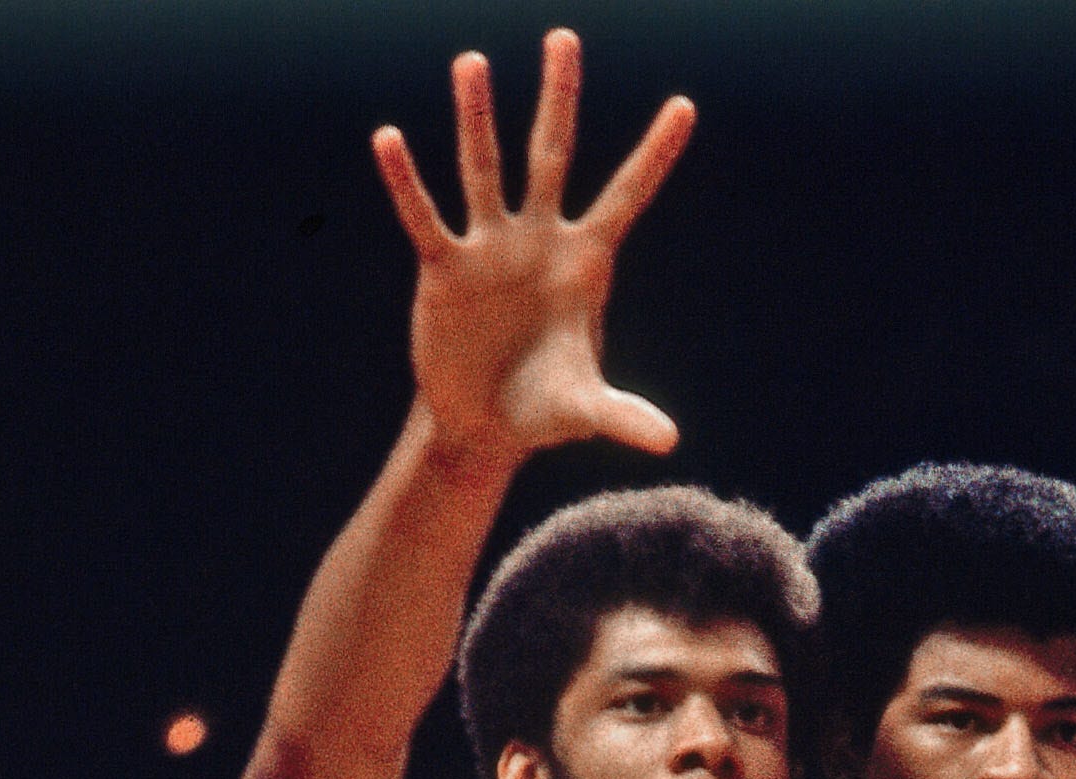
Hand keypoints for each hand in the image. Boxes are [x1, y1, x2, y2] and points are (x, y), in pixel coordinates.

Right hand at [373, 35, 693, 465]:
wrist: (484, 426)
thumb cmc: (542, 411)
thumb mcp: (583, 412)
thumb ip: (622, 417)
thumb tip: (668, 441)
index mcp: (585, 263)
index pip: (628, 196)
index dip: (656, 155)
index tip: (686, 106)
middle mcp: (538, 239)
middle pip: (550, 154)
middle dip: (559, 98)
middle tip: (564, 37)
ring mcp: (490, 246)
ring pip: (483, 168)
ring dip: (475, 116)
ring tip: (472, 62)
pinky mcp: (445, 267)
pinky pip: (424, 216)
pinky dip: (406, 181)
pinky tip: (389, 138)